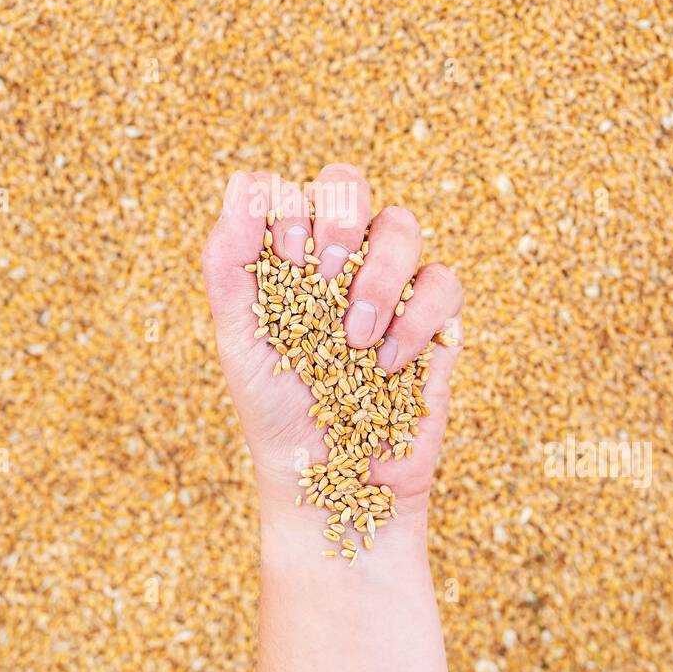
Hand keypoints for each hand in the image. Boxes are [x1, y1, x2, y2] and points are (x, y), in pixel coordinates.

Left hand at [201, 163, 463, 537]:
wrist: (332, 489)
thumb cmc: (277, 414)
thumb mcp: (238, 339)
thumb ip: (229, 261)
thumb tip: (245, 183)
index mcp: (286, 257)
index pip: (290, 189)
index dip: (290, 209)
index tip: (283, 262)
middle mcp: (339, 261)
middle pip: (349, 185)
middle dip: (338, 220)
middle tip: (320, 275)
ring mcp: (391, 286)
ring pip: (402, 224)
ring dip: (377, 277)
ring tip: (355, 338)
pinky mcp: (436, 320)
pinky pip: (443, 281)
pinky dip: (417, 318)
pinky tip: (389, 364)